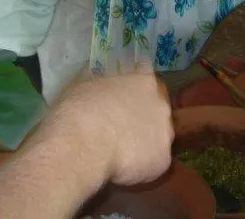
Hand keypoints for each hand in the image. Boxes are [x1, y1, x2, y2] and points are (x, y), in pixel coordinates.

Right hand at [44, 69, 173, 185]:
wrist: (82, 148)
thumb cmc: (79, 111)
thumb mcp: (86, 86)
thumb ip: (105, 86)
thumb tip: (104, 91)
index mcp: (144, 81)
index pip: (147, 75)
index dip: (135, 85)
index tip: (124, 94)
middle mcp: (161, 104)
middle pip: (157, 108)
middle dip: (143, 115)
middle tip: (121, 127)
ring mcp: (166, 132)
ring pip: (158, 137)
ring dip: (145, 142)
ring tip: (121, 153)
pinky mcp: (163, 160)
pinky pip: (154, 162)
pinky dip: (142, 166)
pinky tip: (123, 170)